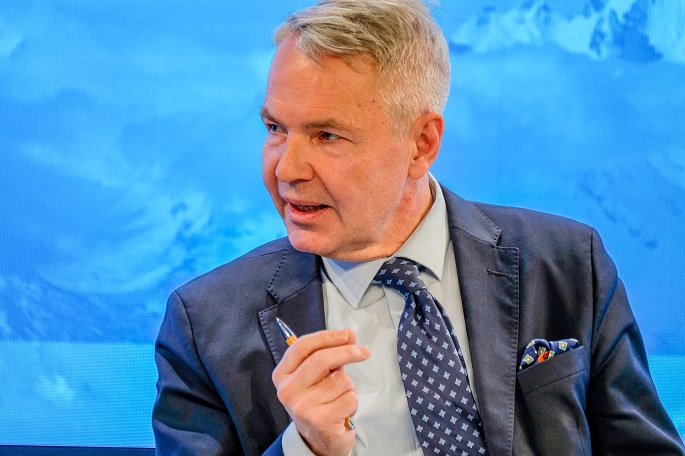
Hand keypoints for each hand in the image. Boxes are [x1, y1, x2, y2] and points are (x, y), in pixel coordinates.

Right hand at [272, 328, 369, 455]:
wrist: (318, 440)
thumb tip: (350, 334)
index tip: (347, 334)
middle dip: (347, 352)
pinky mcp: (320, 421)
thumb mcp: (319, 375)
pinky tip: (342, 410)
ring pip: (340, 379)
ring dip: (348, 386)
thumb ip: (331, 353)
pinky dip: (353, 401)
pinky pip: (349, 397)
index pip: (302, 346)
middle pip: (321, 359)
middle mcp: (287, 391)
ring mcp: (302, 407)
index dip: (327, 337)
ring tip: (339, 398)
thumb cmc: (318, 401)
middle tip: (364, 351)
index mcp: (282, 375)